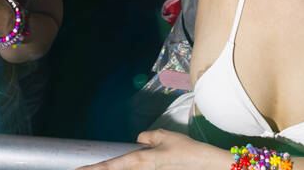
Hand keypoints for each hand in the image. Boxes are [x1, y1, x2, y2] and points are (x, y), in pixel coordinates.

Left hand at [77, 130, 226, 169]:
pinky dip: (128, 168)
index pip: (109, 166)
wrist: (204, 165)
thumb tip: (139, 139)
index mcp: (138, 160)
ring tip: (99, 168)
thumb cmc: (185, 150)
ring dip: (114, 169)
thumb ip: (148, 136)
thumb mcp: (164, 136)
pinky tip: (127, 165)